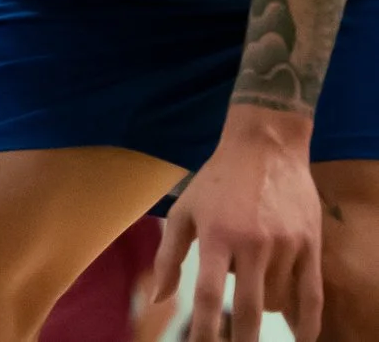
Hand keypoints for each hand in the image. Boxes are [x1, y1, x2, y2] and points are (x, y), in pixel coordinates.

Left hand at [153, 108, 324, 341]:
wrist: (265, 147)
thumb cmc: (217, 181)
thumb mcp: (184, 210)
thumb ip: (169, 256)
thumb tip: (158, 298)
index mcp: (216, 234)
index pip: (207, 292)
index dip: (203, 327)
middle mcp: (253, 242)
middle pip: (248, 307)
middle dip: (240, 338)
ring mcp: (286, 245)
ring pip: (277, 300)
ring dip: (263, 308)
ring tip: (253, 287)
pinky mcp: (311, 244)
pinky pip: (312, 295)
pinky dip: (307, 323)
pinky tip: (301, 338)